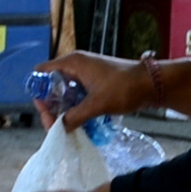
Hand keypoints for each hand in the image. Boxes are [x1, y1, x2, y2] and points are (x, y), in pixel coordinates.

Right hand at [35, 51, 158, 124]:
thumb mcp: (96, 105)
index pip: (42, 72)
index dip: (39, 91)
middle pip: (52, 84)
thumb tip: (58, 129)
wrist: (152, 83)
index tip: (44, 110)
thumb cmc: (124, 88)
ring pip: (65, 91)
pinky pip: (78, 94)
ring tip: (65, 125)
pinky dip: (75, 106)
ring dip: (64, 107)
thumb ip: (75, 117)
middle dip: (51, 104)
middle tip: (54, 124)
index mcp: (72, 63)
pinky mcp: (95, 81)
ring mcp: (86, 73)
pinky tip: (78, 120)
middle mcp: (76, 65)